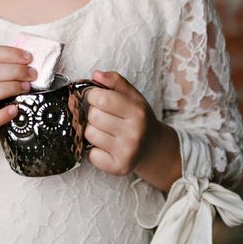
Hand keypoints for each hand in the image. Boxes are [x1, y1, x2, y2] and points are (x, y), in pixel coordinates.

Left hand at [85, 71, 179, 190]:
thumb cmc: (138, 118)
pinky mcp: (119, 168)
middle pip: (93, 116)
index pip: (101, 98)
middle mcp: (134, 133)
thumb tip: (96, 75)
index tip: (99, 99)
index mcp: (137, 112)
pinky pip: (91, 155)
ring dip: (93, 131)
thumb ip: (115, 81)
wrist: (153, 147)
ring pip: (89, 134)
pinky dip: (95, 150)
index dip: (94, 96)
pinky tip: (107, 146)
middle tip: (106, 117)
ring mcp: (127, 152)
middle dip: (94, 113)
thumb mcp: (132, 96)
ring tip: (107, 131)